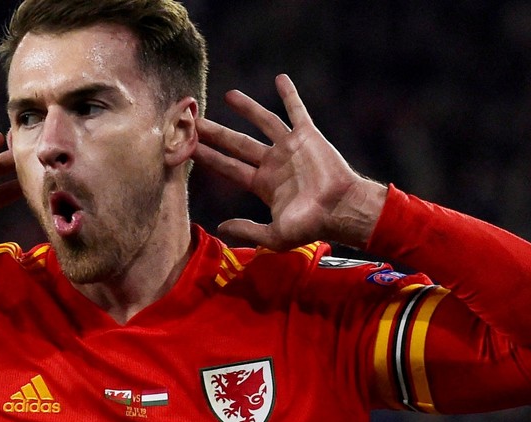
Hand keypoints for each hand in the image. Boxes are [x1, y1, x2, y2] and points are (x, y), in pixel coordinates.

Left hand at [194, 74, 385, 248]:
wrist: (342, 209)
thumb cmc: (311, 225)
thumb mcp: (275, 235)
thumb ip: (247, 230)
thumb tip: (220, 227)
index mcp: (263, 184)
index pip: (228, 166)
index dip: (208, 156)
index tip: (189, 145)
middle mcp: (273, 163)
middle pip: (238, 143)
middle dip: (216, 132)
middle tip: (196, 121)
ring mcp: (290, 148)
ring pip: (264, 122)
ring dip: (248, 108)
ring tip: (229, 94)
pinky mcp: (309, 136)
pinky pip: (297, 111)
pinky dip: (289, 95)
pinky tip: (280, 78)